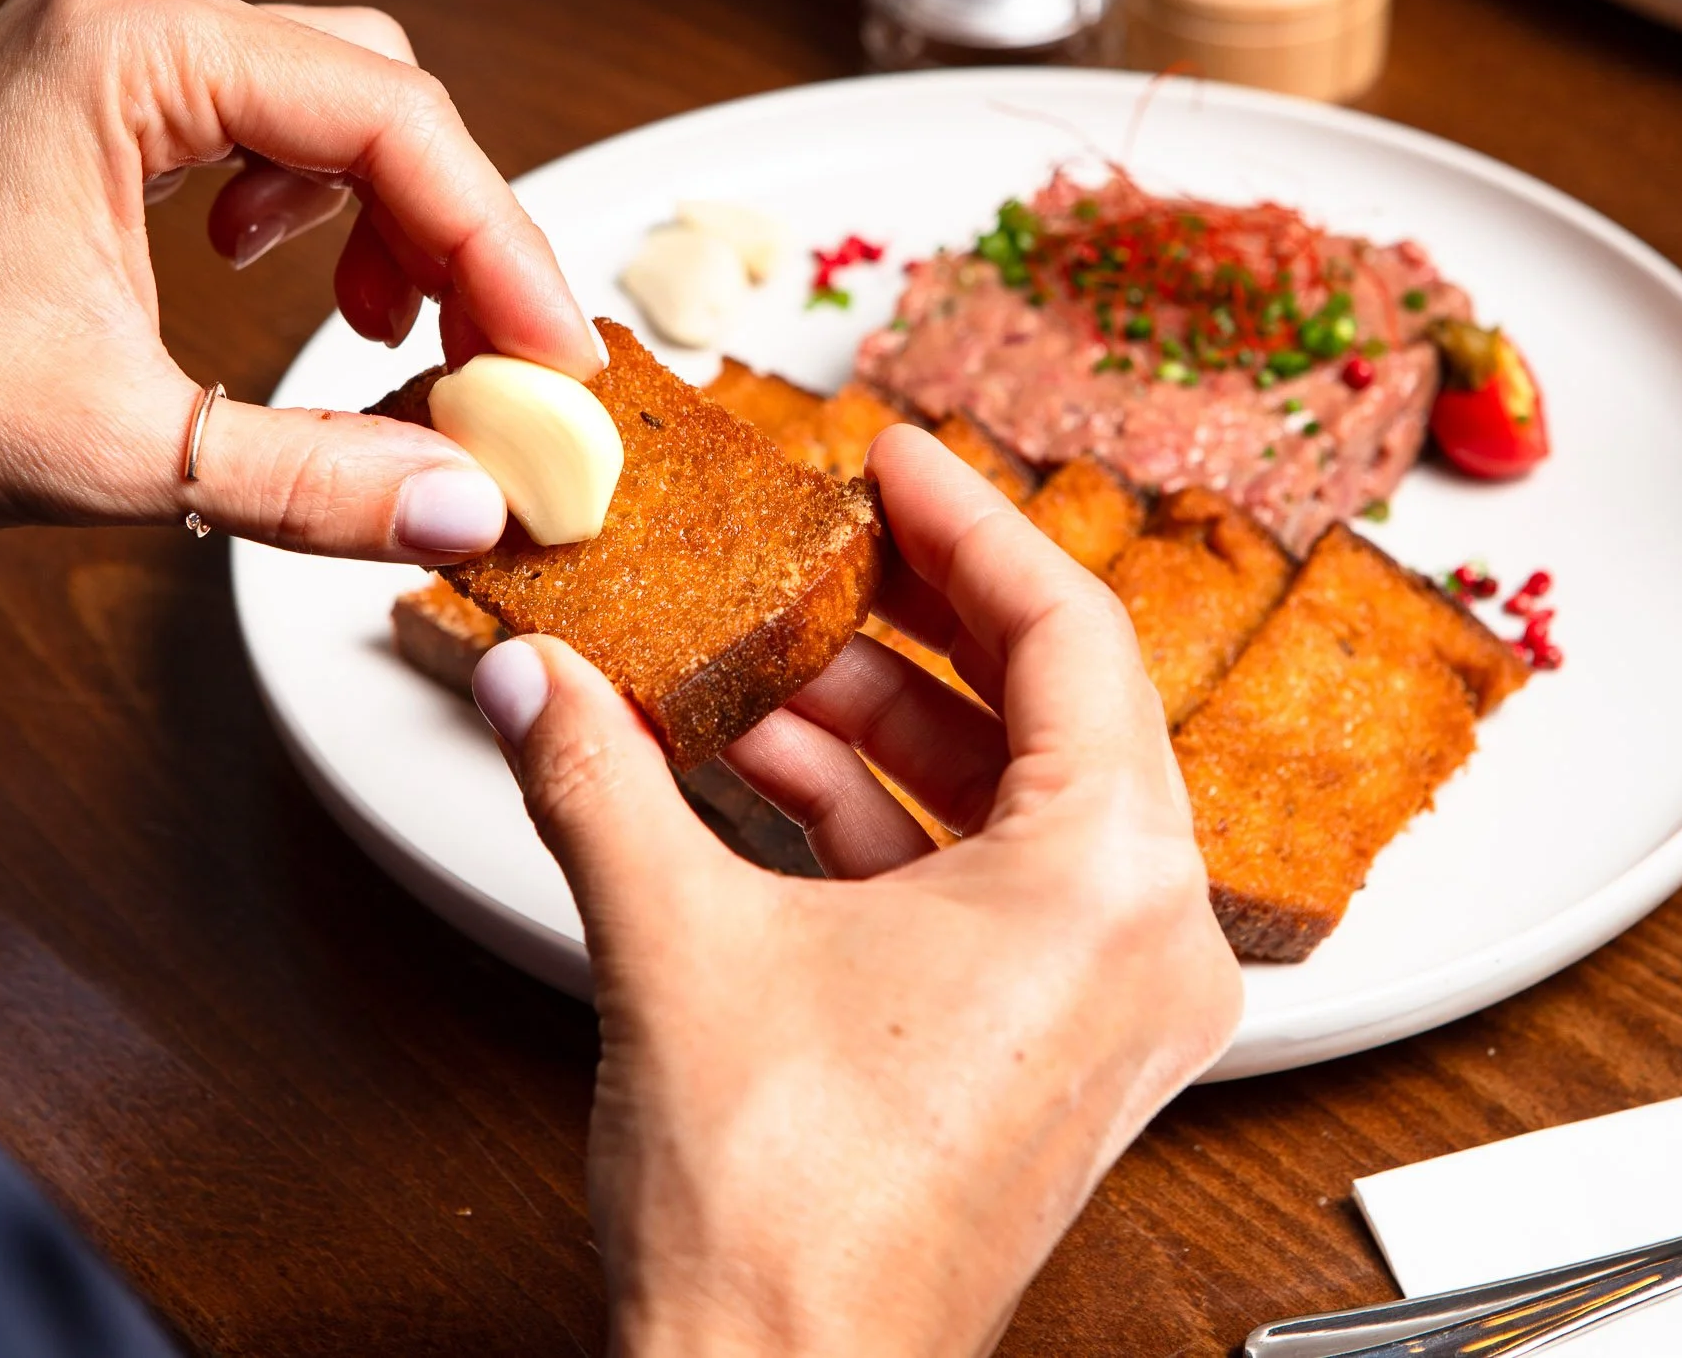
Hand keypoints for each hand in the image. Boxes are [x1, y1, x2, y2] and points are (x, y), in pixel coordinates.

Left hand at [0, 0, 600, 555]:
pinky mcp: (104, 105)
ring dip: (399, 227)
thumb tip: (465, 503)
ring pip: (339, 109)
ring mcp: (115, 55)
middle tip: (499, 368)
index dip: (502, 247)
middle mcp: (132, 21)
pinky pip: (272, 130)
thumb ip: (315, 478)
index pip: (393, 124)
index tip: (554, 356)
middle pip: (384, 102)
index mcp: (134, 52)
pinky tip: (295, 285)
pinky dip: (325, 214)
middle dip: (462, 239)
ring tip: (398, 337)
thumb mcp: (118, 446)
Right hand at [469, 425, 1241, 1356]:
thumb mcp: (674, 943)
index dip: (969, 524)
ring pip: (1007, 798)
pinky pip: (984, 882)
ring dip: (880, 724)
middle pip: (1046, 707)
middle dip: (911, 622)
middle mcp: (1147, 943)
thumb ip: (596, 778)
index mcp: (1112, 885)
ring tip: (762, 664)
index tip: (894, 461)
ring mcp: (1107, 1005)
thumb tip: (534, 679)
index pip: (1066, 632)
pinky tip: (769, 773)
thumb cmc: (785, 1220)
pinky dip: (885, 819)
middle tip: (825, 545)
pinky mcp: (1048, 1050)